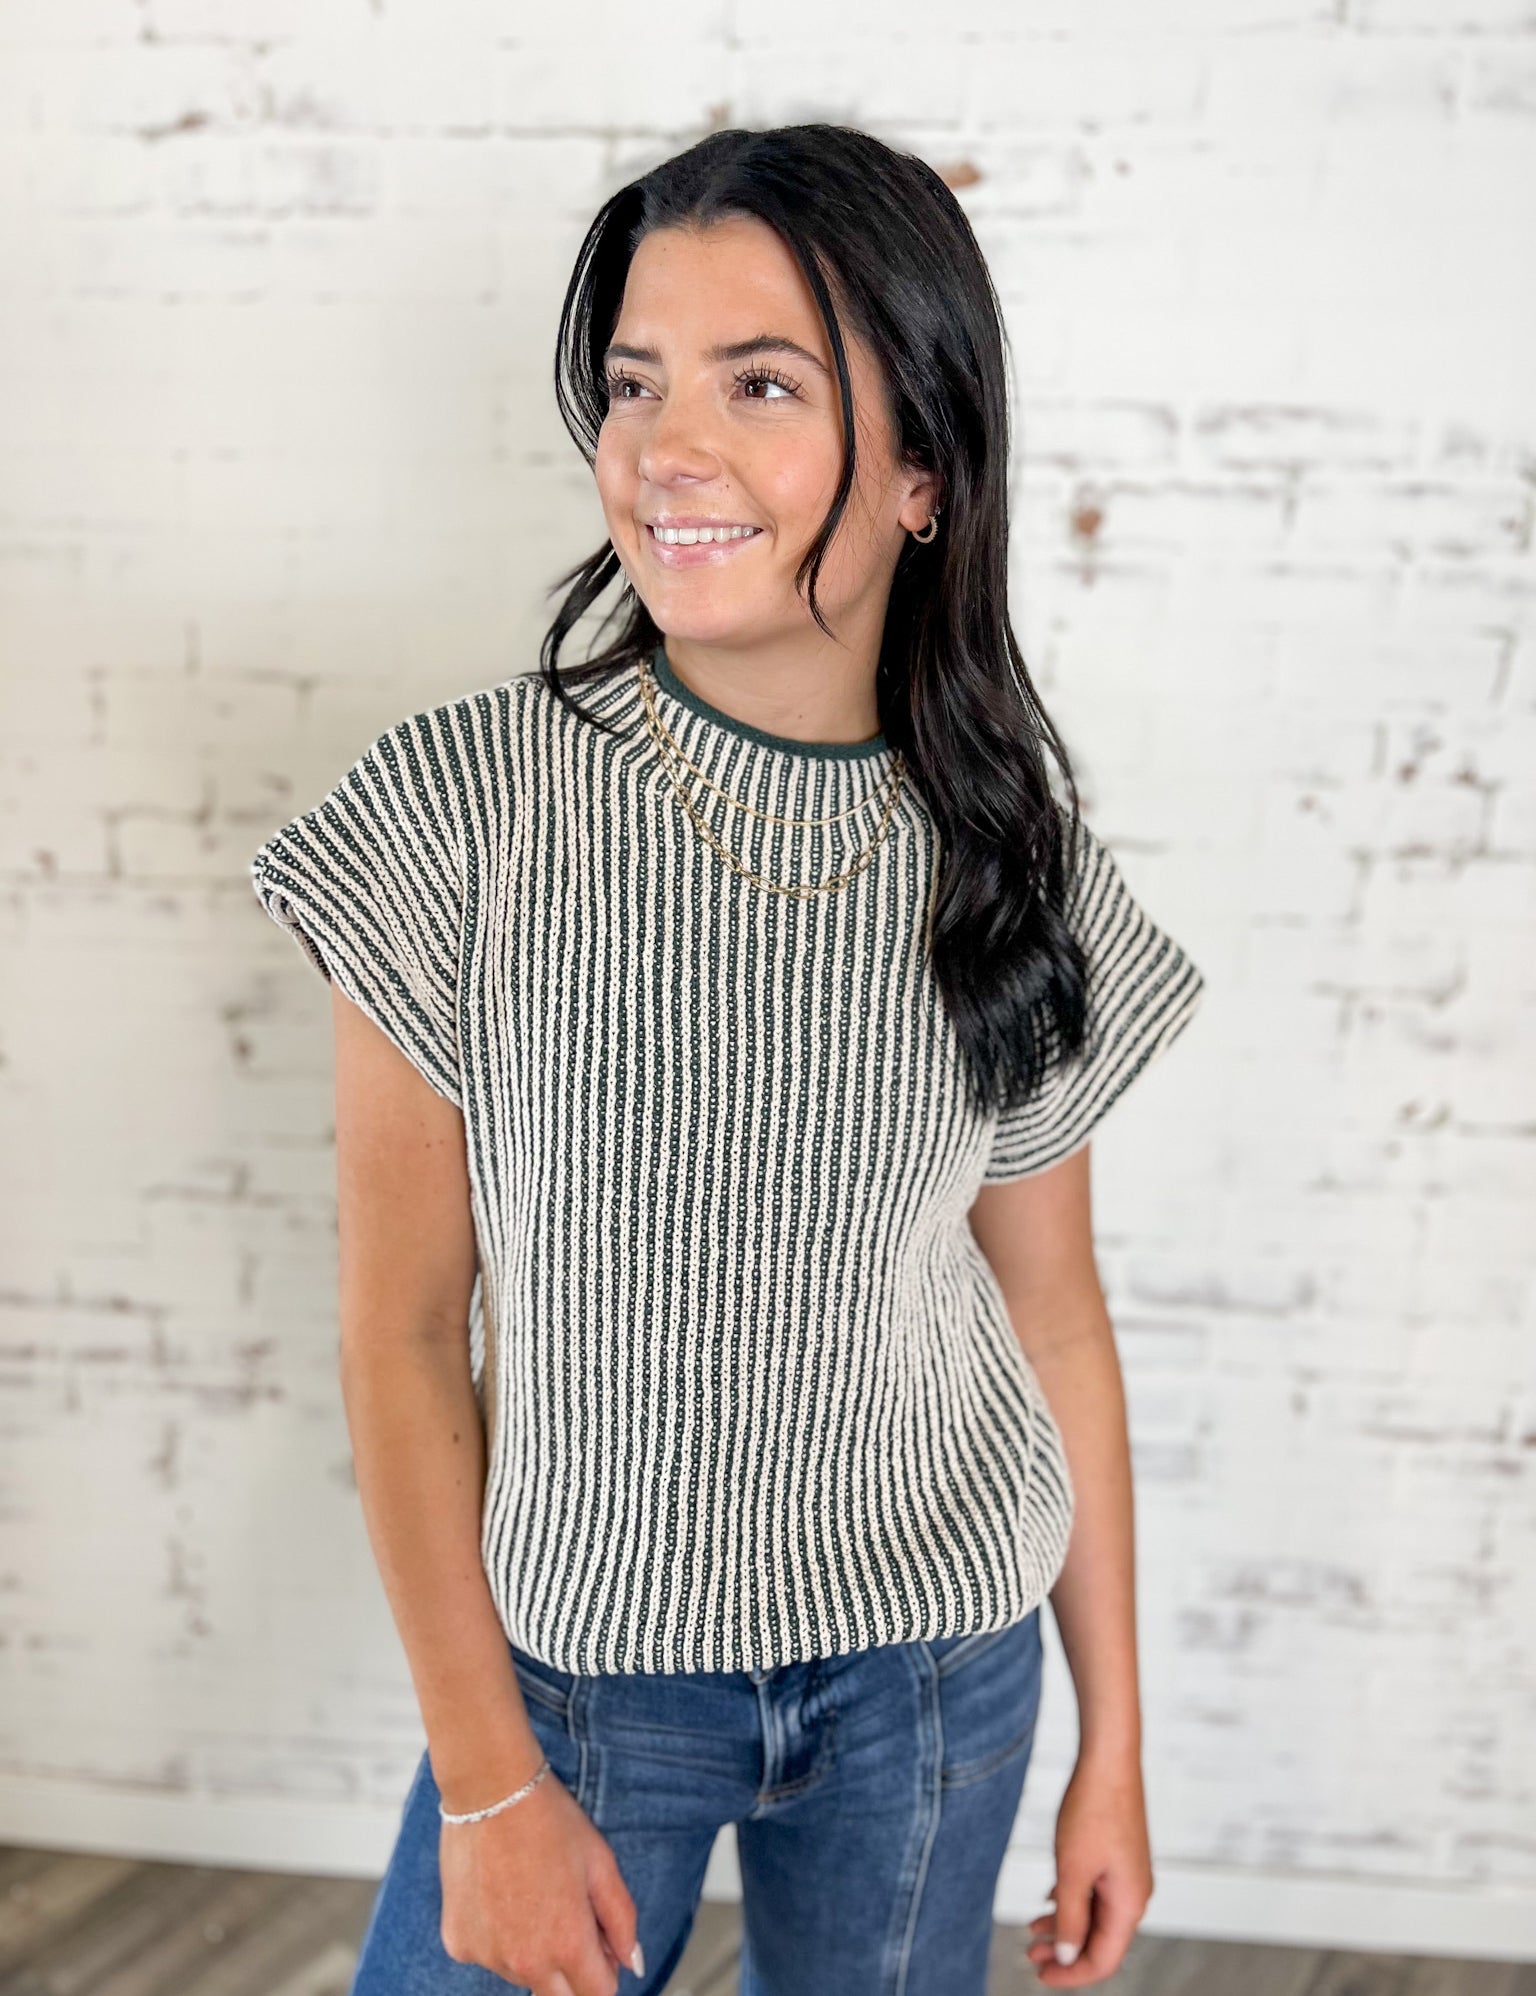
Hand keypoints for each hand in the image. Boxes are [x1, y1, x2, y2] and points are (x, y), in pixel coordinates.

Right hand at [439, 1766, 642, 1995]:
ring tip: (532, 1893)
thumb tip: (633, 1963)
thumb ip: (622, 1920)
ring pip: (522, 1976)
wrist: (491, 1791)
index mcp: (567, 1943)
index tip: (602, 1947)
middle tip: (569, 1918)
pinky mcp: (458, 1943)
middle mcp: (525, 1962)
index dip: (607, 1971)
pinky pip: (488, 1955)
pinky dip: (497, 1937)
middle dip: (572, 1971)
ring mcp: (487, 1956)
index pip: (598, 1994)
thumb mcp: (601, 1863)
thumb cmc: (548, 1820)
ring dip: (534, 1953)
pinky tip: (500, 1893)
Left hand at [1023, 1750, 1153, 1984]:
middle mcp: (1134, 1895)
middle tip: (1029, 1955)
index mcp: (1129, 1904)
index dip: (1072, 1975)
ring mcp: (1127, 1875)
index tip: (1039, 1976)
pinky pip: (1096, 1893)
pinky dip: (1072, 1901)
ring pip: (1095, 1915)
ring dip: (1065, 1926)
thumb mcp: (1072, 1870)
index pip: (1103, 1959)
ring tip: (1032, 1929)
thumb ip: (1070, 1918)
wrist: (1109, 1760)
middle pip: (1099, 1940)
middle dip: (1064, 1952)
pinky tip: (1050, 1899)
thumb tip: (1069, 1958)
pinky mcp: (1118, 1857)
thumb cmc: (1092, 1810)